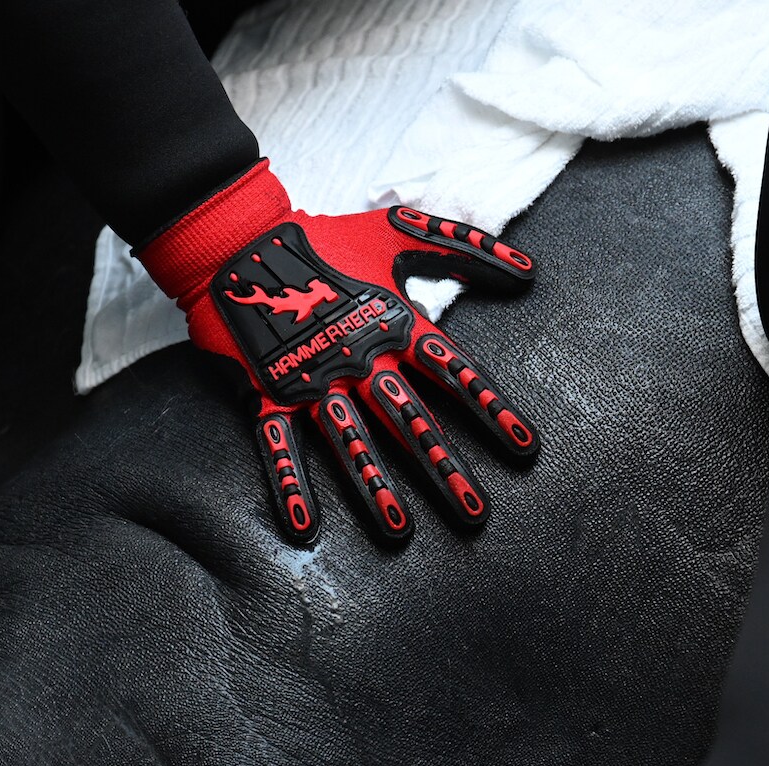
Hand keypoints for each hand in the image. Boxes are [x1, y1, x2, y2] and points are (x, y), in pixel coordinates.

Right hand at [137, 160, 539, 545]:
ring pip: (350, 442)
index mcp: (394, 325)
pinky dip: (289, 484)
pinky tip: (304, 525)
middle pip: (409, 420)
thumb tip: (531, 270)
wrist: (237, 235)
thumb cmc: (326, 237)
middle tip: (475, 512)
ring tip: (400, 530)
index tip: (525, 447)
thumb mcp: (399, 232)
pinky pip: (278, 444)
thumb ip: (465, 249)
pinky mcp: (266, 390)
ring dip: (376, 487)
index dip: (491, 408)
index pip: (454, 372)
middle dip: (444, 468)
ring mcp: (311, 379)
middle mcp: (358, 359)